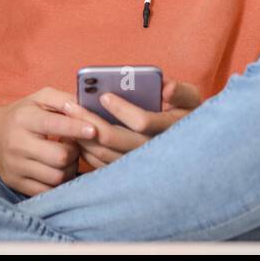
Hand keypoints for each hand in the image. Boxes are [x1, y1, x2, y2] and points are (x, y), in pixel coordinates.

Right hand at [0, 87, 98, 196]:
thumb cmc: (23, 114)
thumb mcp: (40, 98)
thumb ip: (64, 99)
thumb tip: (87, 108)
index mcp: (24, 118)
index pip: (54, 125)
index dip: (76, 128)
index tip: (94, 130)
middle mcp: (17, 143)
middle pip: (59, 157)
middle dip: (74, 152)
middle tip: (75, 146)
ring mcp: (15, 166)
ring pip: (56, 177)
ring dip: (69, 169)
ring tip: (67, 158)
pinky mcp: (15, 183)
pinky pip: (46, 191)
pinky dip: (58, 183)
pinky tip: (58, 171)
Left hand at [61, 76, 200, 169]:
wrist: (189, 145)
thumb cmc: (186, 113)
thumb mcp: (191, 99)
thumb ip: (180, 91)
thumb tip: (166, 87)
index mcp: (170, 129)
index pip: (142, 122)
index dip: (122, 109)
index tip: (104, 96)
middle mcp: (154, 150)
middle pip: (116, 139)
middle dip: (90, 120)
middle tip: (70, 104)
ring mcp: (139, 165)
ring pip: (106, 154)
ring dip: (84, 136)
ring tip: (68, 116)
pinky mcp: (128, 173)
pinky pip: (103, 165)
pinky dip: (87, 151)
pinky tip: (75, 135)